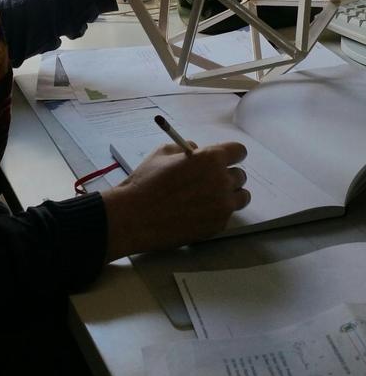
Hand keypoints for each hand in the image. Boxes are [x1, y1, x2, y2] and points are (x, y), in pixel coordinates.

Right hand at [101, 140, 249, 260]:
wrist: (135, 217)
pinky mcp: (218, 226)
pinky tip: (197, 212)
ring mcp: (222, 206)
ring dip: (229, 194)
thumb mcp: (162, 153)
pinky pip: (227, 214)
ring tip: (209, 197)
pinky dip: (217, 212)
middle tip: (208, 180)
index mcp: (210, 159)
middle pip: (240, 175)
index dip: (230, 154)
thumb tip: (197, 151)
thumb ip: (185, 149)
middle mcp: (222, 181)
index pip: (239, 151)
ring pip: (241, 196)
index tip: (223, 158)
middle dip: (227, 175)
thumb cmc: (146, 182)